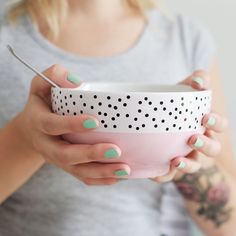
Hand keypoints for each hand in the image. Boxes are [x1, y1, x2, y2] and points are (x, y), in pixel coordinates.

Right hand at [18, 64, 129, 185]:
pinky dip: (100, 180)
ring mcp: (57, 159)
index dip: (72, 124)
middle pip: (66, 155)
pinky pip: (83, 177)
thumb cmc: (43, 102)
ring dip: (101, 172)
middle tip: (115, 150)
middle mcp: (47, 145)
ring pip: (77, 171)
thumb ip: (55, 75)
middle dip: (91, 155)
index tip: (95, 121)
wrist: (34, 127)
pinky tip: (118, 176)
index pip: (52, 125)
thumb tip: (77, 83)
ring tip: (124, 169)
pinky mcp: (68, 166)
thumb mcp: (42, 84)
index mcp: (39, 122)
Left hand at [151, 70, 227, 182]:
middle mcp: (199, 141)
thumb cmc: (175, 104)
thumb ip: (195, 80)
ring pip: (194, 165)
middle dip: (206, 145)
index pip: (220, 125)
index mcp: (205, 124)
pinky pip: (169, 175)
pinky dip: (164, 175)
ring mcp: (186, 154)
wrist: (156, 120)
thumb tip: (200, 81)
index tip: (205, 118)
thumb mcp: (184, 88)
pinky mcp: (170, 165)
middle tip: (192, 139)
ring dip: (188, 165)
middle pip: (213, 149)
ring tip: (176, 160)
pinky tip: (155, 174)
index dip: (217, 123)